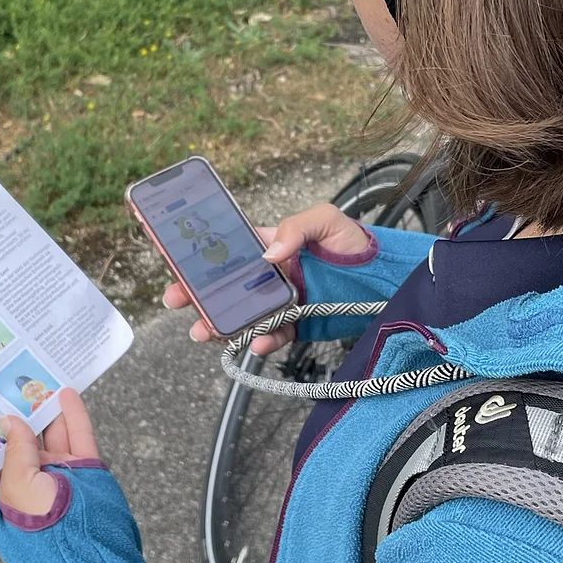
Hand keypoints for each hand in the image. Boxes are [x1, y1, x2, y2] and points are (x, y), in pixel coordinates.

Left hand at [0, 387, 98, 516]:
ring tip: (39, 380)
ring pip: (53, 434)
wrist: (89, 549)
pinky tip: (66, 393)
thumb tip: (9, 420)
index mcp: (8, 491)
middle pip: (26, 440)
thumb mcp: (18, 487)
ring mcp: (61, 473)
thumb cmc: (43, 525)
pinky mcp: (86, 467)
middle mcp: (33, 481)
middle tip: (13, 383)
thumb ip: (15, 450)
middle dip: (20, 415)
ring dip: (46, 409)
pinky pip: (78, 435)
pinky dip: (73, 414)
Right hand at [162, 202, 372, 354]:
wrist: (387, 276)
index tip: (177, 263)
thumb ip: (296, 228)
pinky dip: (264, 341)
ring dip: (221, 325)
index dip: (201, 257)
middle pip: (227, 287)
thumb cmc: (353, 242)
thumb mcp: (325, 220)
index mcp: (271, 246)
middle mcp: (270, 276)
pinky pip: (276, 335)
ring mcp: (283, 302)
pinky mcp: (299, 324)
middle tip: (175, 301)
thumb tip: (267, 253)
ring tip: (204, 332)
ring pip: (244, 316)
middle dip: (198, 295)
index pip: (229, 251)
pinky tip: (256, 343)